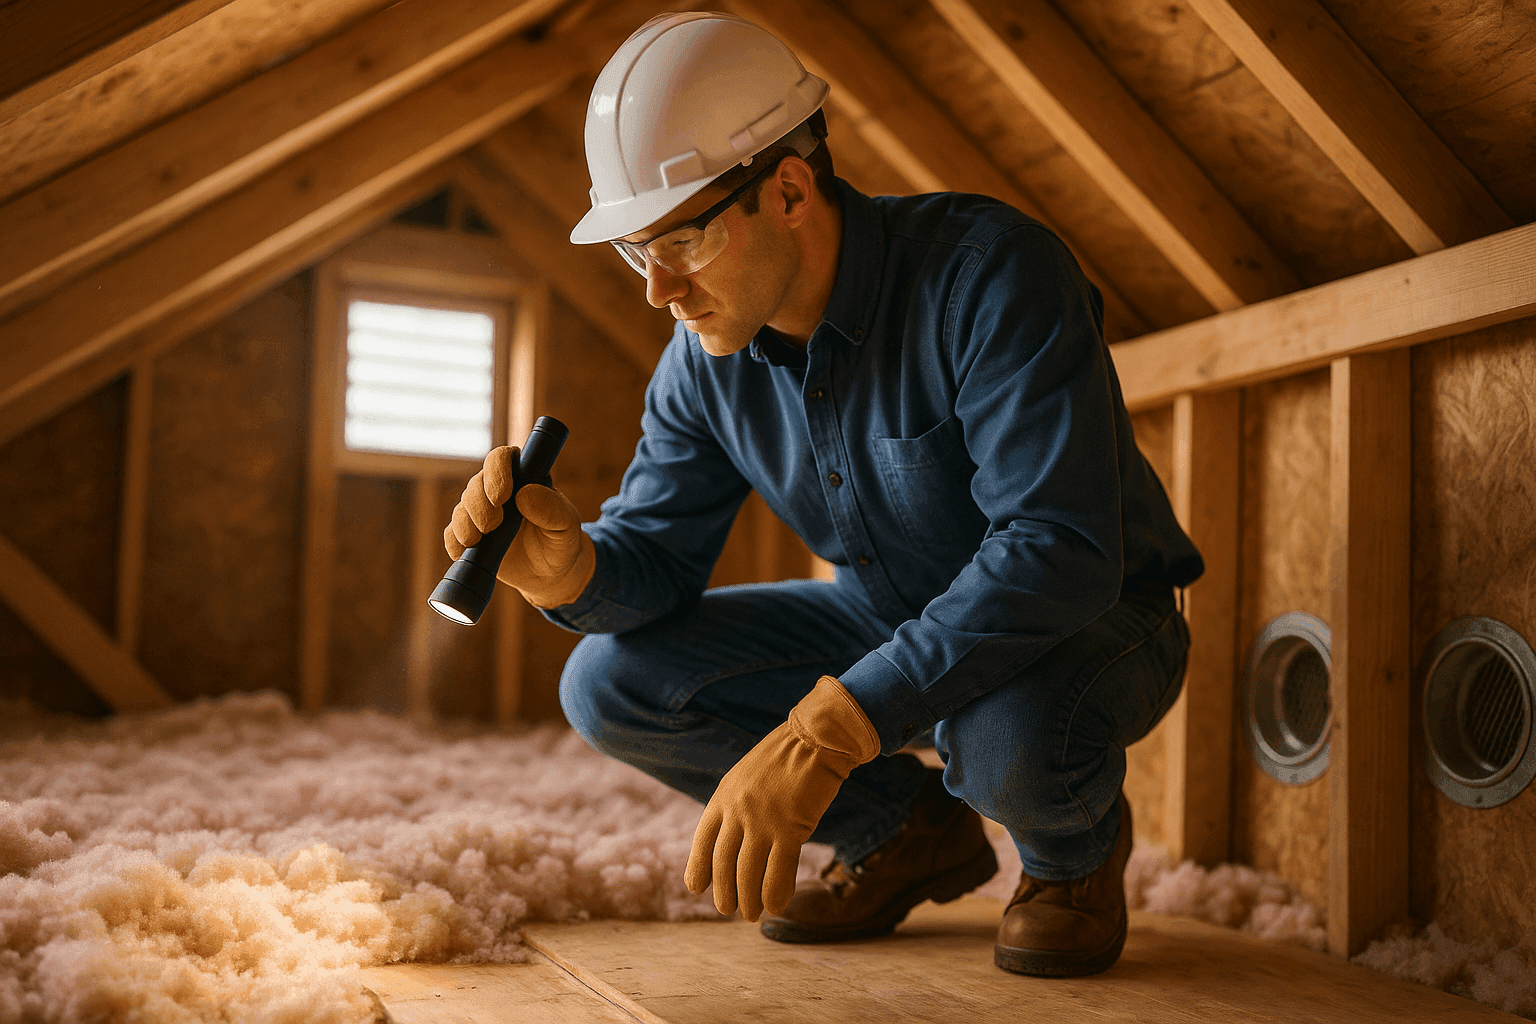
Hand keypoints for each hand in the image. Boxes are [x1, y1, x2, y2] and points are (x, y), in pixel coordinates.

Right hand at [444, 445, 595, 607]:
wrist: (551, 573)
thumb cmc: (561, 541)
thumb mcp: (566, 525)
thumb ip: (551, 508)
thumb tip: (524, 494)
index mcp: (522, 477)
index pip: (501, 458)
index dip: (496, 472)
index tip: (501, 497)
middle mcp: (497, 490)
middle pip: (476, 484)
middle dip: (479, 504)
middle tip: (492, 525)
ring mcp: (481, 512)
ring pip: (461, 507)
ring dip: (465, 523)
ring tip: (478, 540)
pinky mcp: (471, 535)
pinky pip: (451, 533)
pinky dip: (454, 541)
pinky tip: (462, 551)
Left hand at [685, 676, 880, 921]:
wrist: (816, 738)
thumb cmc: (787, 757)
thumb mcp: (747, 776)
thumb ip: (737, 803)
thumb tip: (734, 835)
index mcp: (723, 796)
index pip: (703, 840)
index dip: (698, 867)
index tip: (695, 887)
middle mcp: (737, 811)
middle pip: (723, 863)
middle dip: (724, 891)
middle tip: (727, 909)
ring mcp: (762, 821)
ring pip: (748, 872)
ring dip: (749, 899)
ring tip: (751, 915)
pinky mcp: (790, 829)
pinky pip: (778, 870)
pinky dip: (775, 893)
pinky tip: (776, 907)